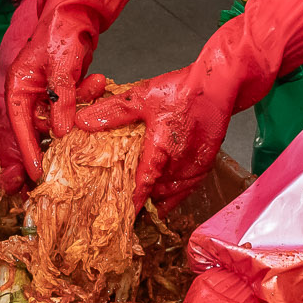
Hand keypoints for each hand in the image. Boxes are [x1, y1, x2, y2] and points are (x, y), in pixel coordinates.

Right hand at [0, 2, 105, 177]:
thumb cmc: (61, 32)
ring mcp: (47, 93)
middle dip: (62, 127)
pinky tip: (97, 80)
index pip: (20, 125)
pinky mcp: (64, 91)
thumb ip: (63, 100)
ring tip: (93, 83)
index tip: (38, 173)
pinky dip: (87, 96)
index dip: (29, 151)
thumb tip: (62, 133)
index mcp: (18, 86)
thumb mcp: (62, 67)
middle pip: (42, 126)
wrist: (77, 11)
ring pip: (63, 117)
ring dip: (80, 105)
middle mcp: (30, 93)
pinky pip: (75, 106)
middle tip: (74, 141)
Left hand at [73, 65, 230, 209]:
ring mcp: (194, 167)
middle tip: (124, 209)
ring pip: (172, 195)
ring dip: (157, 201)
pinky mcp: (205, 165)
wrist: (219, 86)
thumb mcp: (141, 97)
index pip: (142, 185)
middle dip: (142, 202)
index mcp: (161, 150)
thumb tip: (83, 121)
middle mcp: (178, 164)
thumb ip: (113, 112)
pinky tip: (164, 198)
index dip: (131, 203)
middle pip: (157, 194)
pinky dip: (174, 197)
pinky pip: (187, 190)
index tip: (119, 216)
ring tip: (141, 209)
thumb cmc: (183, 91)